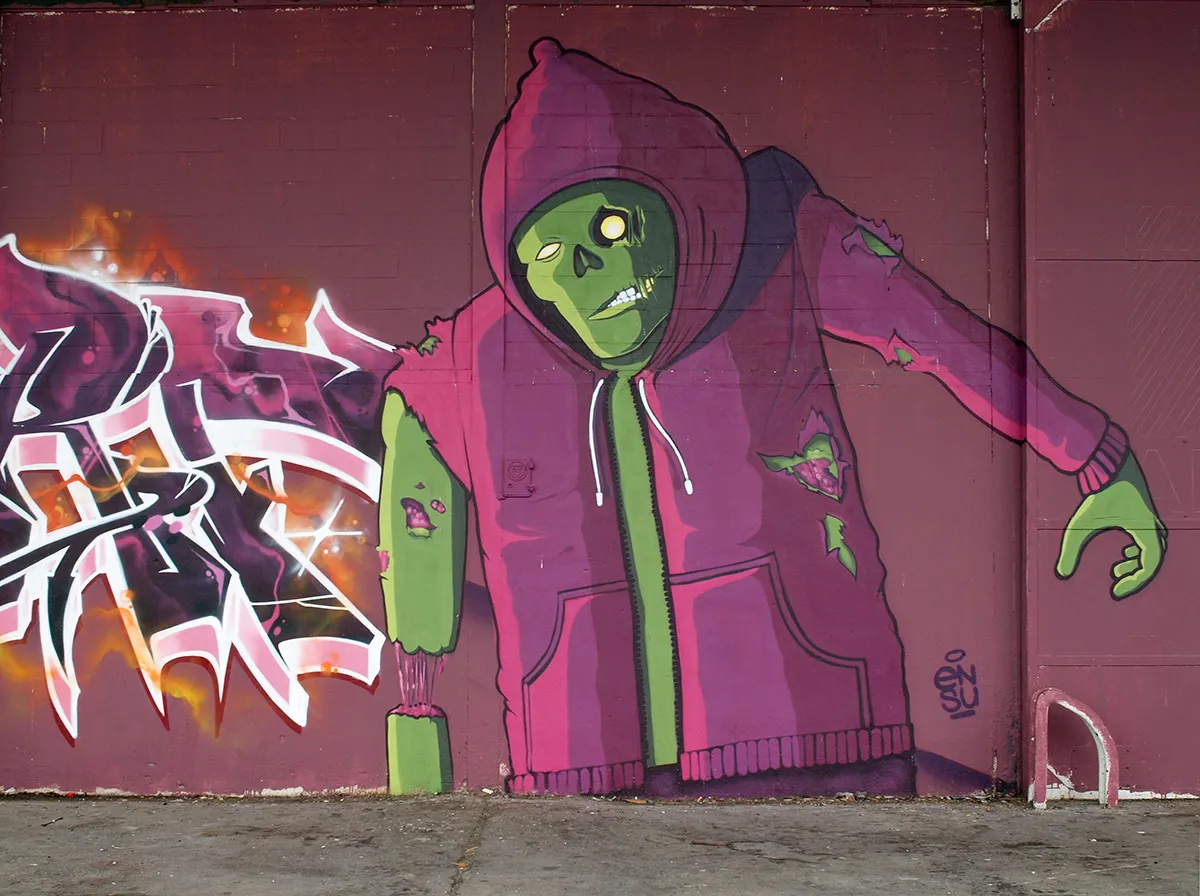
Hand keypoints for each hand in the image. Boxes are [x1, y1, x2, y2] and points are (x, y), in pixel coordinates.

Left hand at [1056, 453, 1166, 599]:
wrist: (1107, 466)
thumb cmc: (1097, 496)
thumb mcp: (1080, 525)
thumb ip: (1070, 550)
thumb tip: (1062, 574)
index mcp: (1145, 531)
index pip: (1150, 566)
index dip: (1135, 583)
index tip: (1115, 592)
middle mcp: (1153, 527)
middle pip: (1153, 560)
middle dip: (1135, 574)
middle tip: (1114, 582)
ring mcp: (1151, 520)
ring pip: (1154, 550)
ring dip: (1137, 562)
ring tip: (1115, 570)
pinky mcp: (1144, 515)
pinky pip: (1150, 539)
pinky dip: (1139, 550)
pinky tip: (1124, 551)